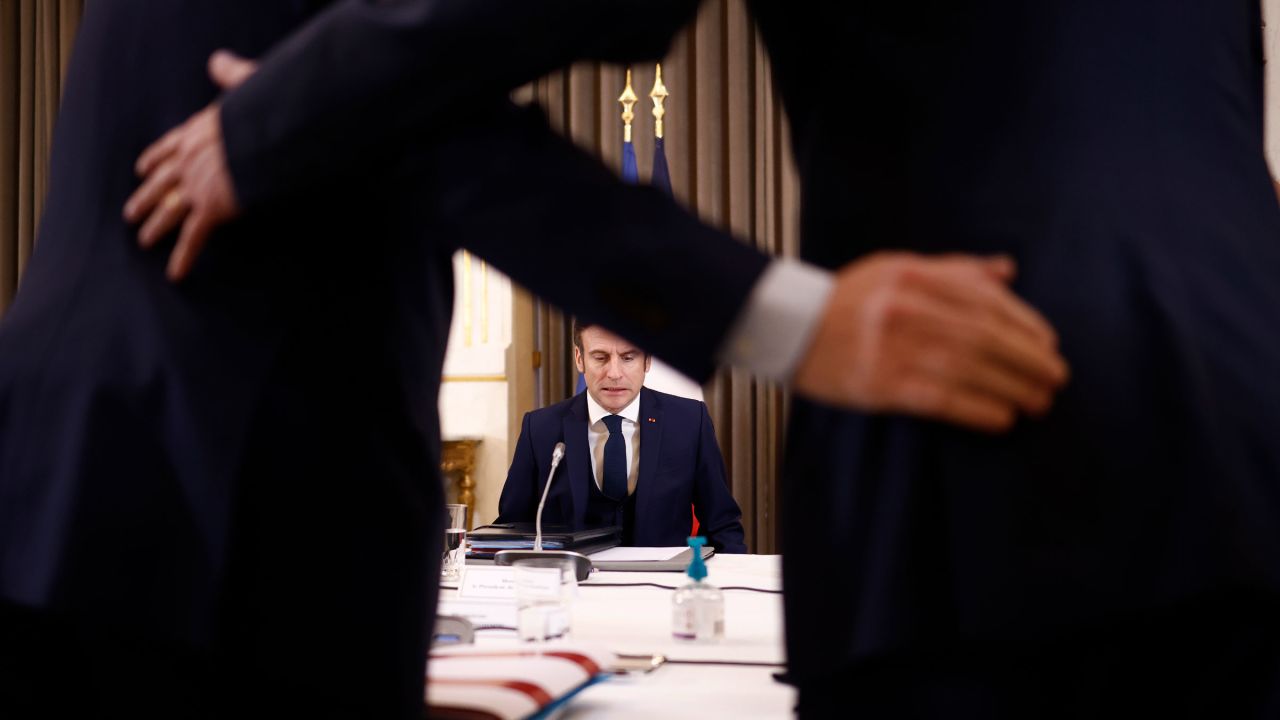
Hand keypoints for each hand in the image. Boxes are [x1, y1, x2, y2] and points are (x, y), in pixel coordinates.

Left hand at [123, 50, 258, 280]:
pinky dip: (183, 257)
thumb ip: (230, 73)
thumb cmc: (262, 109)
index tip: (142, 167)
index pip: (169, 146)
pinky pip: (193, 238)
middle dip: (144, 196)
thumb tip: (219, 61)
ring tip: (143, 241)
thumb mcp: (246, 83)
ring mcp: (196, 186)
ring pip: (168, 210)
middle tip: (130, 212)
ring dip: (154, 226)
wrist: (263, 132)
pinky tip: (174, 274)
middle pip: (160, 181)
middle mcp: (190, 159)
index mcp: (198, 131)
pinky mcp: (210, 208)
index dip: (154, 158)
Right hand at [791, 252, 1068, 432]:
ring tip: (1038, 403)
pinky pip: (943, 400)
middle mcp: (908, 309)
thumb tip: (1007, 272)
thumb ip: (954, 270)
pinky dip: (979, 410)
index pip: (986, 300)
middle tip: (1056, 379)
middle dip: (1029, 361)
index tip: (1049, 344)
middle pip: (986, 337)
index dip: (1025, 325)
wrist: (788, 327)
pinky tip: (1002, 418)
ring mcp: (895, 348)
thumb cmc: (846, 299)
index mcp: (915, 276)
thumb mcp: (897, 269)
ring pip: (971, 371)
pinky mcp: (883, 385)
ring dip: (1013, 389)